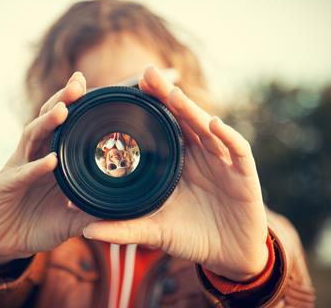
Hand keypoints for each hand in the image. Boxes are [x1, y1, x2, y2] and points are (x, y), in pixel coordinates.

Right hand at [0, 72, 96, 265]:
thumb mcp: (71, 218)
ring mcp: (18, 168)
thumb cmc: (38, 224)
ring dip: (46, 124)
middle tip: (78, 84)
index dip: (73, 106)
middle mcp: (34, 156)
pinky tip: (51, 160)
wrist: (4, 243)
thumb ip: (93, 211)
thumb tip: (126, 211)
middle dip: (61, 101)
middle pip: (47, 122)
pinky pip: (23, 174)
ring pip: (32, 138)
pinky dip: (37, 167)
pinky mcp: (5, 187)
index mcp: (50, 158)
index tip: (90, 87)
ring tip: (63, 110)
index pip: (62, 126)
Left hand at [83, 66, 267, 281]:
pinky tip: (214, 124)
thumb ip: (124, 228)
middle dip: (166, 97)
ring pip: (206, 129)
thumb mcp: (155, 231)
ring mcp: (222, 162)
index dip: (149, 110)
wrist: (227, 255)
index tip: (127, 92)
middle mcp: (200, 155)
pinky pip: (238, 150)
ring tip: (173, 92)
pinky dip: (228, 137)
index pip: (163, 128)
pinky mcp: (245, 174)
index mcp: (178, 162)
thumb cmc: (191, 237)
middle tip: (146, 74)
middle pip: (183, 119)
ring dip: (191, 110)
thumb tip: (85, 230)